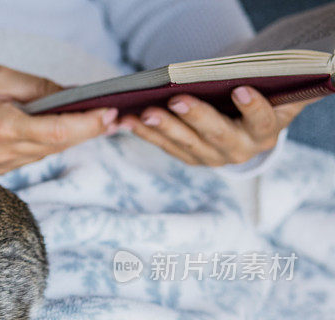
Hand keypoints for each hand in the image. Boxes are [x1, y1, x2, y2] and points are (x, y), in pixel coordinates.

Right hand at [0, 65, 117, 173]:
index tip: (110, 114)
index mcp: (1, 127)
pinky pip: (33, 156)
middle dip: (87, 131)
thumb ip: (41, 89)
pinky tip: (64, 129)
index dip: (88, 125)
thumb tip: (78, 95)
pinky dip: (51, 142)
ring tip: (96, 120)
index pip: (57, 133)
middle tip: (113, 115)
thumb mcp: (1, 78)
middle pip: (57, 145)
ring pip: (48, 152)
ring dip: (71, 137)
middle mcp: (2, 154)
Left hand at [119, 86, 317, 166]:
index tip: (240, 89)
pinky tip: (130, 121)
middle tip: (176, 101)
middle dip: (196, 116)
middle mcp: (240, 150)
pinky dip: (147, 134)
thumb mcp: (272, 93)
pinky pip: (167, 146)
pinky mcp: (191, 159)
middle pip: (217, 134)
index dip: (253, 107)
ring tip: (145, 113)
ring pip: (187, 143)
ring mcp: (213, 158)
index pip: (262, 121)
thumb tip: (285, 64)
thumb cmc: (260, 100)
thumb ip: (275, 82)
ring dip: (163, 127)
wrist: (246, 129)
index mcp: (264, 132)